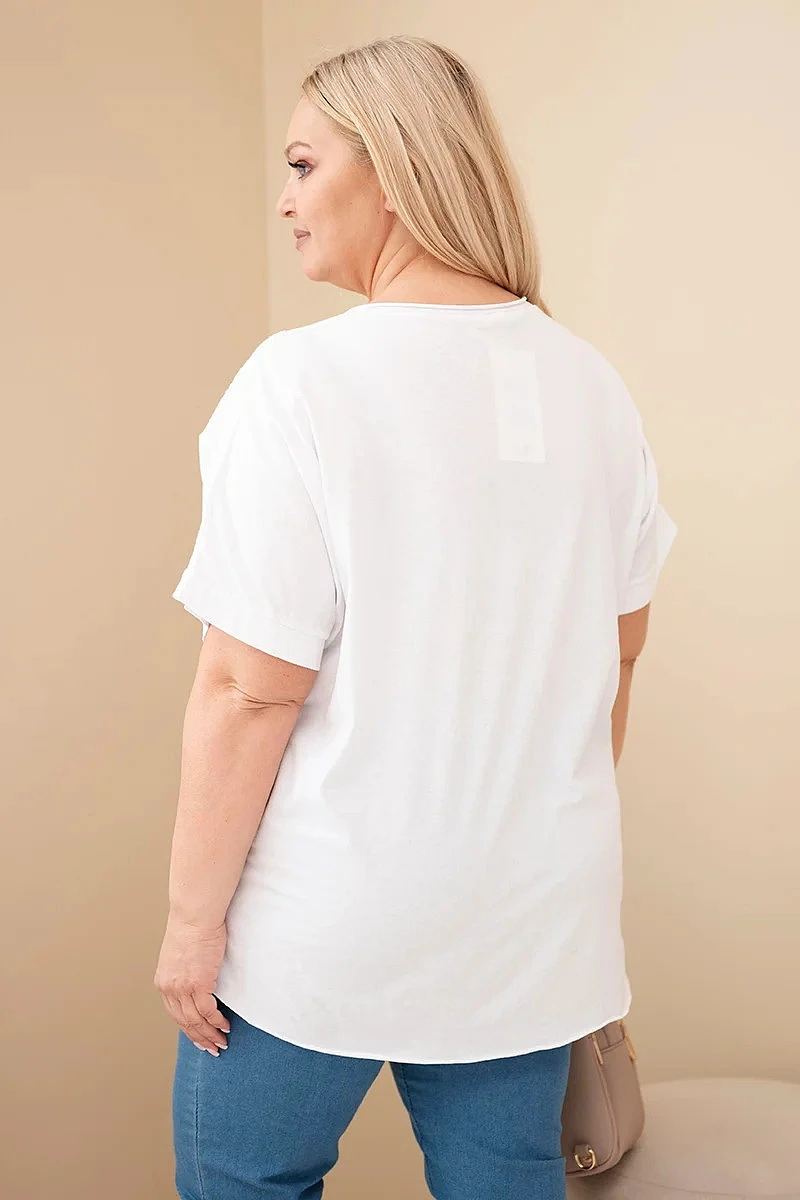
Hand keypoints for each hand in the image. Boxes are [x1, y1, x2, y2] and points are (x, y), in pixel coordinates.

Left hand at [154, 913, 230, 1054]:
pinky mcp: (199, 983)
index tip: (198, 1038)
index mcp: (164, 982)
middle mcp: (170, 988)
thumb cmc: (192, 927)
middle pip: (184, 1022)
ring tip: (221, 1042)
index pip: (175, 1014)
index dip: (187, 1029)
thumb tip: (196, 980)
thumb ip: (184, 971)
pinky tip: (224, 1026)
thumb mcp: (180, 954)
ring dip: (210, 1034)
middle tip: (212, 1048)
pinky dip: (216, 1021)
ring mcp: (183, 987)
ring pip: (196, 1021)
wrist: (195, 915)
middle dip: (199, 1038)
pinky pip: (208, 1011)